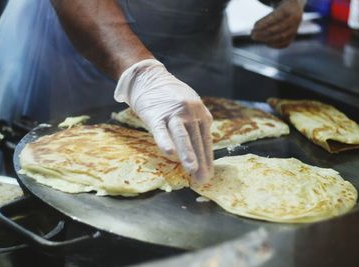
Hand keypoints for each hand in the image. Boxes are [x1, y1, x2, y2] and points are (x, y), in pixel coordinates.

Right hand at [114, 59, 213, 181]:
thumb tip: (200, 151)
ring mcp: (173, 112)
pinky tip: (170, 153)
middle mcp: (191, 112)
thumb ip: (195, 125)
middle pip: (197, 140)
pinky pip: (161, 130)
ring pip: (183, 135)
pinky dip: (166, 141)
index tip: (210, 174)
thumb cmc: (170, 97)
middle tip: (203, 179)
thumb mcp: (190, 107)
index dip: (208, 158)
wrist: (149, 77)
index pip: (206, 140)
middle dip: (201, 162)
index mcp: (201, 113)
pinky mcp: (156, 114)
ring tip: (192, 169)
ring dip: (188, 153)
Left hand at [251, 0, 304, 47]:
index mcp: (290, 9)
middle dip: (264, 33)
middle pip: (278, 29)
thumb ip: (266, 18)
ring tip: (256, 38)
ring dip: (267, 40)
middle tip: (253, 35)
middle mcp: (295, 20)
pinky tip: (265, 42)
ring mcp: (295, 29)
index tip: (254, 28)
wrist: (294, 9)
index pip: (275, 19)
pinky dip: (274, 45)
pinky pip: (284, 44)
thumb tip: (255, 29)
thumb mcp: (275, 8)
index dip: (264, 24)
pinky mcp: (293, 37)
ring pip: (281, 38)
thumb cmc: (280, 8)